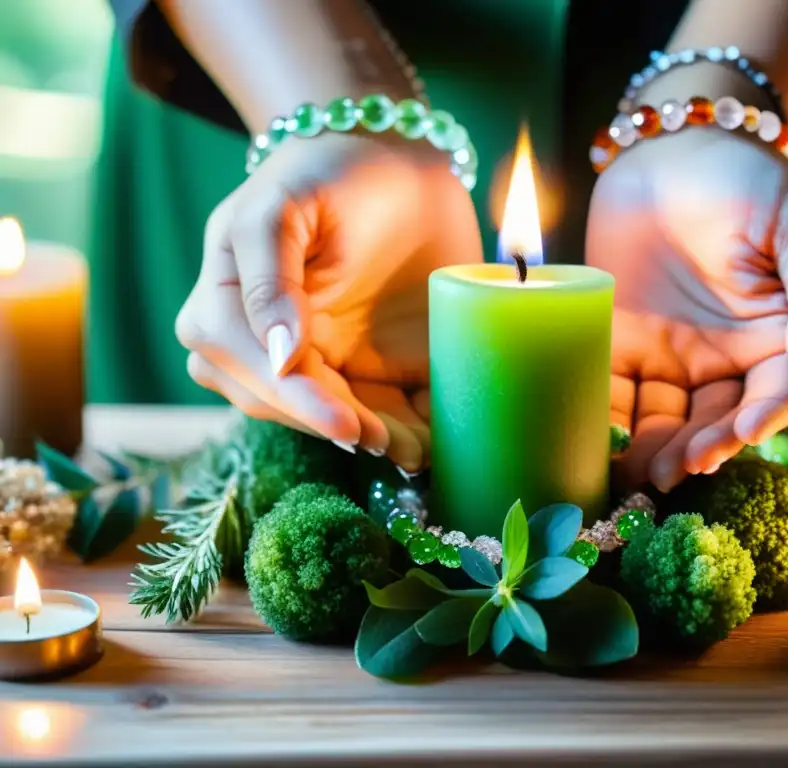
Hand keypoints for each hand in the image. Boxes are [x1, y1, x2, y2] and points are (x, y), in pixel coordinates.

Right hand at [175, 132, 482, 471]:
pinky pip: (378, 411)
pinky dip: (403, 432)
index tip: (345, 423)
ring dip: (372, 439)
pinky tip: (427, 444)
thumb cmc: (327, 170)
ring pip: (332, 419)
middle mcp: (264, 343)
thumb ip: (266, 272)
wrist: (395, 162)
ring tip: (412, 452)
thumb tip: (278, 353)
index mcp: (227, 305)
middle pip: (288, 407)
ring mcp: (317, 360)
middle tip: (384, 442)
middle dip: (337, 428)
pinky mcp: (366, 368)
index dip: (299, 401)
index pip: (254, 369)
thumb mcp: (282, 203)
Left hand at [587, 126, 787, 491]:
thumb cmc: (746, 178)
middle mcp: (724, 358)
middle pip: (716, 418)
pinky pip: (617, 394)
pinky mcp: (623, 346)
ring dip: (654, 451)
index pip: (774, 392)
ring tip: (639, 476)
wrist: (670, 149)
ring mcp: (671, 356)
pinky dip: (609, 425)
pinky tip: (599, 449)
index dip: (762, 418)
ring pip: (666, 419)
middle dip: (699, 448)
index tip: (743, 435)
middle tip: (677, 470)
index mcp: (774, 336)